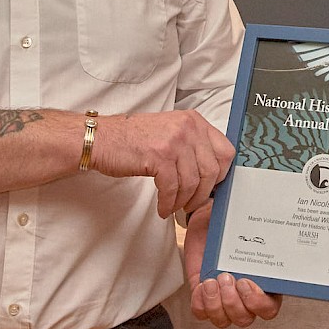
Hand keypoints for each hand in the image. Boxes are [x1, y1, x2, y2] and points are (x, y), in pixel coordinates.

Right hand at [93, 111, 235, 217]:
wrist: (102, 138)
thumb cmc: (135, 139)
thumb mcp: (171, 132)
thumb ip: (193, 146)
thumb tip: (213, 175)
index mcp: (195, 121)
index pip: (226, 151)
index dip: (221, 174)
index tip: (211, 188)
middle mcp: (189, 127)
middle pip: (212, 170)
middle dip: (203, 193)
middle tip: (192, 204)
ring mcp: (174, 140)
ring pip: (193, 182)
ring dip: (184, 201)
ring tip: (175, 207)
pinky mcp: (159, 156)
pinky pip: (173, 188)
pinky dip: (169, 203)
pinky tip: (163, 208)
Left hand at [182, 206, 281, 327]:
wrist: (208, 223)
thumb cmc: (231, 225)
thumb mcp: (244, 225)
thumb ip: (255, 227)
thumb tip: (265, 215)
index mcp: (263, 283)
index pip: (268, 309)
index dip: (258, 303)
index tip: (246, 281)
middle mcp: (244, 297)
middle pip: (244, 319)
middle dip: (233, 303)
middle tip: (226, 277)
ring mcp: (223, 299)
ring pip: (223, 320)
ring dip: (216, 304)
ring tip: (211, 281)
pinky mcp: (203, 297)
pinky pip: (201, 313)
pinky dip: (200, 302)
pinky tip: (201, 285)